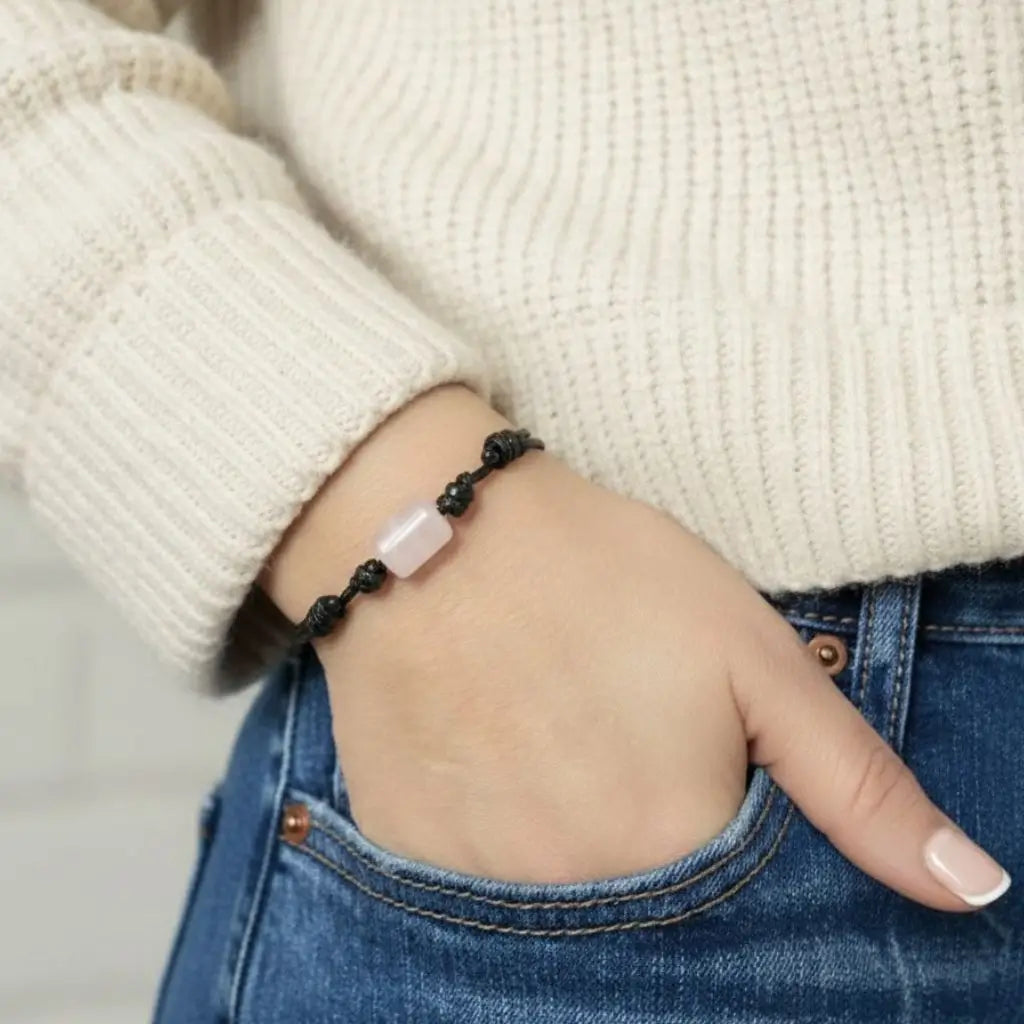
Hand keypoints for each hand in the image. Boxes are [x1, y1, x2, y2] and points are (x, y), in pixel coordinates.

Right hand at [261, 385, 1009, 908]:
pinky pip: (472, 882)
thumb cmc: (600, 572)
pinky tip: (489, 748)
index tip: (681, 755)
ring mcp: (478, 883)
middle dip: (644, 828)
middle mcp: (576, 889)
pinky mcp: (408, 853)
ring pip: (558, 896)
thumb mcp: (752, 654)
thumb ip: (857, 784)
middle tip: (606, 729)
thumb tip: (972, 891)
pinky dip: (494, 831)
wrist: (430, 528)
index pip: (738, 904)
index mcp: (675, 846)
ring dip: (567, 830)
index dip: (717, 816)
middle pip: (642, 902)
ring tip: (547, 729)